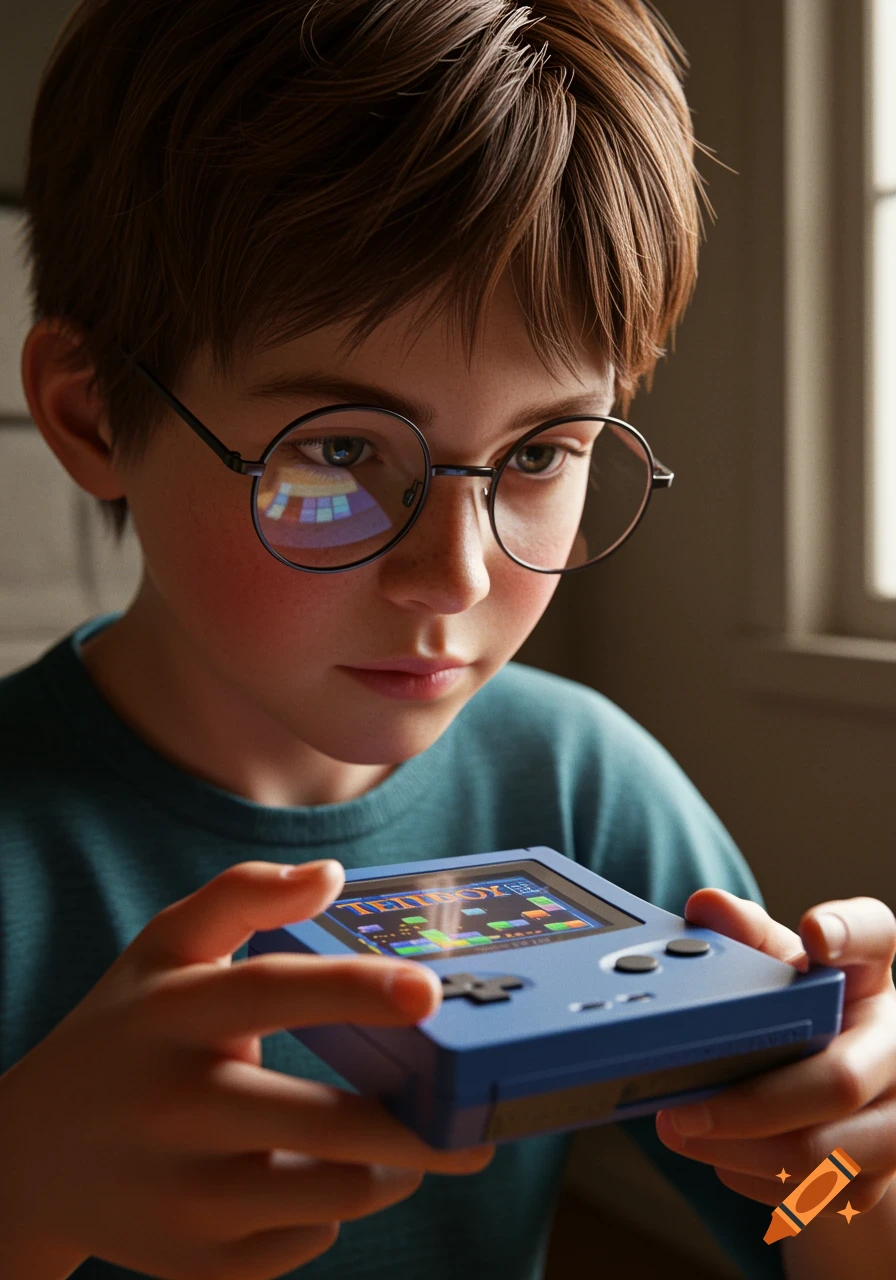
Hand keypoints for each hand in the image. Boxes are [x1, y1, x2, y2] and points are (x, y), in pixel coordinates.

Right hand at [0, 860, 493, 1279]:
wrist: (34, 1160)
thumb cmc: (125, 1034)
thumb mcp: (165, 948)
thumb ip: (243, 896)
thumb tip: (333, 876)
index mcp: (171, 1016)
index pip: (268, 993)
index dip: (351, 989)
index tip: (427, 989)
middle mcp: (173, 1111)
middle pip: (324, 1127)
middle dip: (418, 1125)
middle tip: (471, 1111)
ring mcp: (182, 1199)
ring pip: (332, 1197)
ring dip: (393, 1169)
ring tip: (411, 1140)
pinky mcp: (195, 1264)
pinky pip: (303, 1242)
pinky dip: (331, 1209)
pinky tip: (322, 1176)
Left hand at [655, 890, 895, 1219]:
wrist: (842, 1101)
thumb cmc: (804, 1018)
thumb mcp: (777, 972)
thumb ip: (744, 937)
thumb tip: (706, 906)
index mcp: (868, 974)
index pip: (875, 935)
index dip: (849, 932)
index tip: (814, 932)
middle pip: (840, 1081)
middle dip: (751, 1104)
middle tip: (681, 1110)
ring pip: (826, 1154)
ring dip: (741, 1151)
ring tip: (683, 1133)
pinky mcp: (882, 1177)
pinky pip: (817, 1193)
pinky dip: (756, 1178)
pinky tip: (722, 1156)